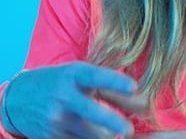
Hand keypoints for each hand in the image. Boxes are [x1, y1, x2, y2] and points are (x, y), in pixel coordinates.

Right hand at [3, 62, 146, 138]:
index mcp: (74, 75)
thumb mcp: (84, 78)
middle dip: (112, 122)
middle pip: (92, 112)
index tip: (134, 87)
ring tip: (113, 132)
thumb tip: (145, 103)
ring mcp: (56, 119)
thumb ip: (115, 90)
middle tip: (129, 130)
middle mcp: (64, 97)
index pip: (98, 77)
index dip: (116, 82)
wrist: (19, 98)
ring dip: (106, 136)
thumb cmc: (62, 82)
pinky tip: (98, 136)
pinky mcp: (51, 137)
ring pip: (89, 134)